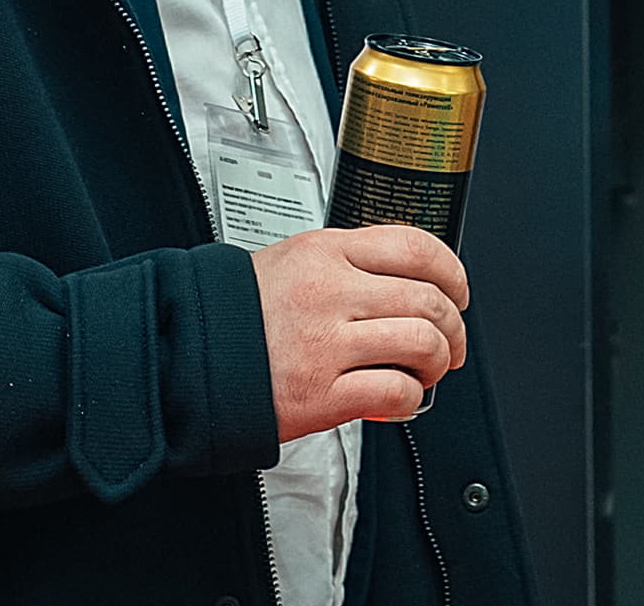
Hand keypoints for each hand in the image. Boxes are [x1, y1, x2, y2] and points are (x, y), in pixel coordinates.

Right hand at [251, 225, 470, 438]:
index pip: (414, 246)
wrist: (186, 357)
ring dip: (438, 361)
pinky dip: (410, 397)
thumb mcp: (291, 260)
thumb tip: (405, 280)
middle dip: (453, 327)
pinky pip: (395, 391)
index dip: (451, 272)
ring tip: (427, 370)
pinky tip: (399, 395)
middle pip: (428, 299)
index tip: (457, 291)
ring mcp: (326, 344)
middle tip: (451, 342)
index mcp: (324, 252)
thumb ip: (347, 263)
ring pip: (422, 343)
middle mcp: (329, 293)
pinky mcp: (321, 394)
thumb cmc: (236, 314)